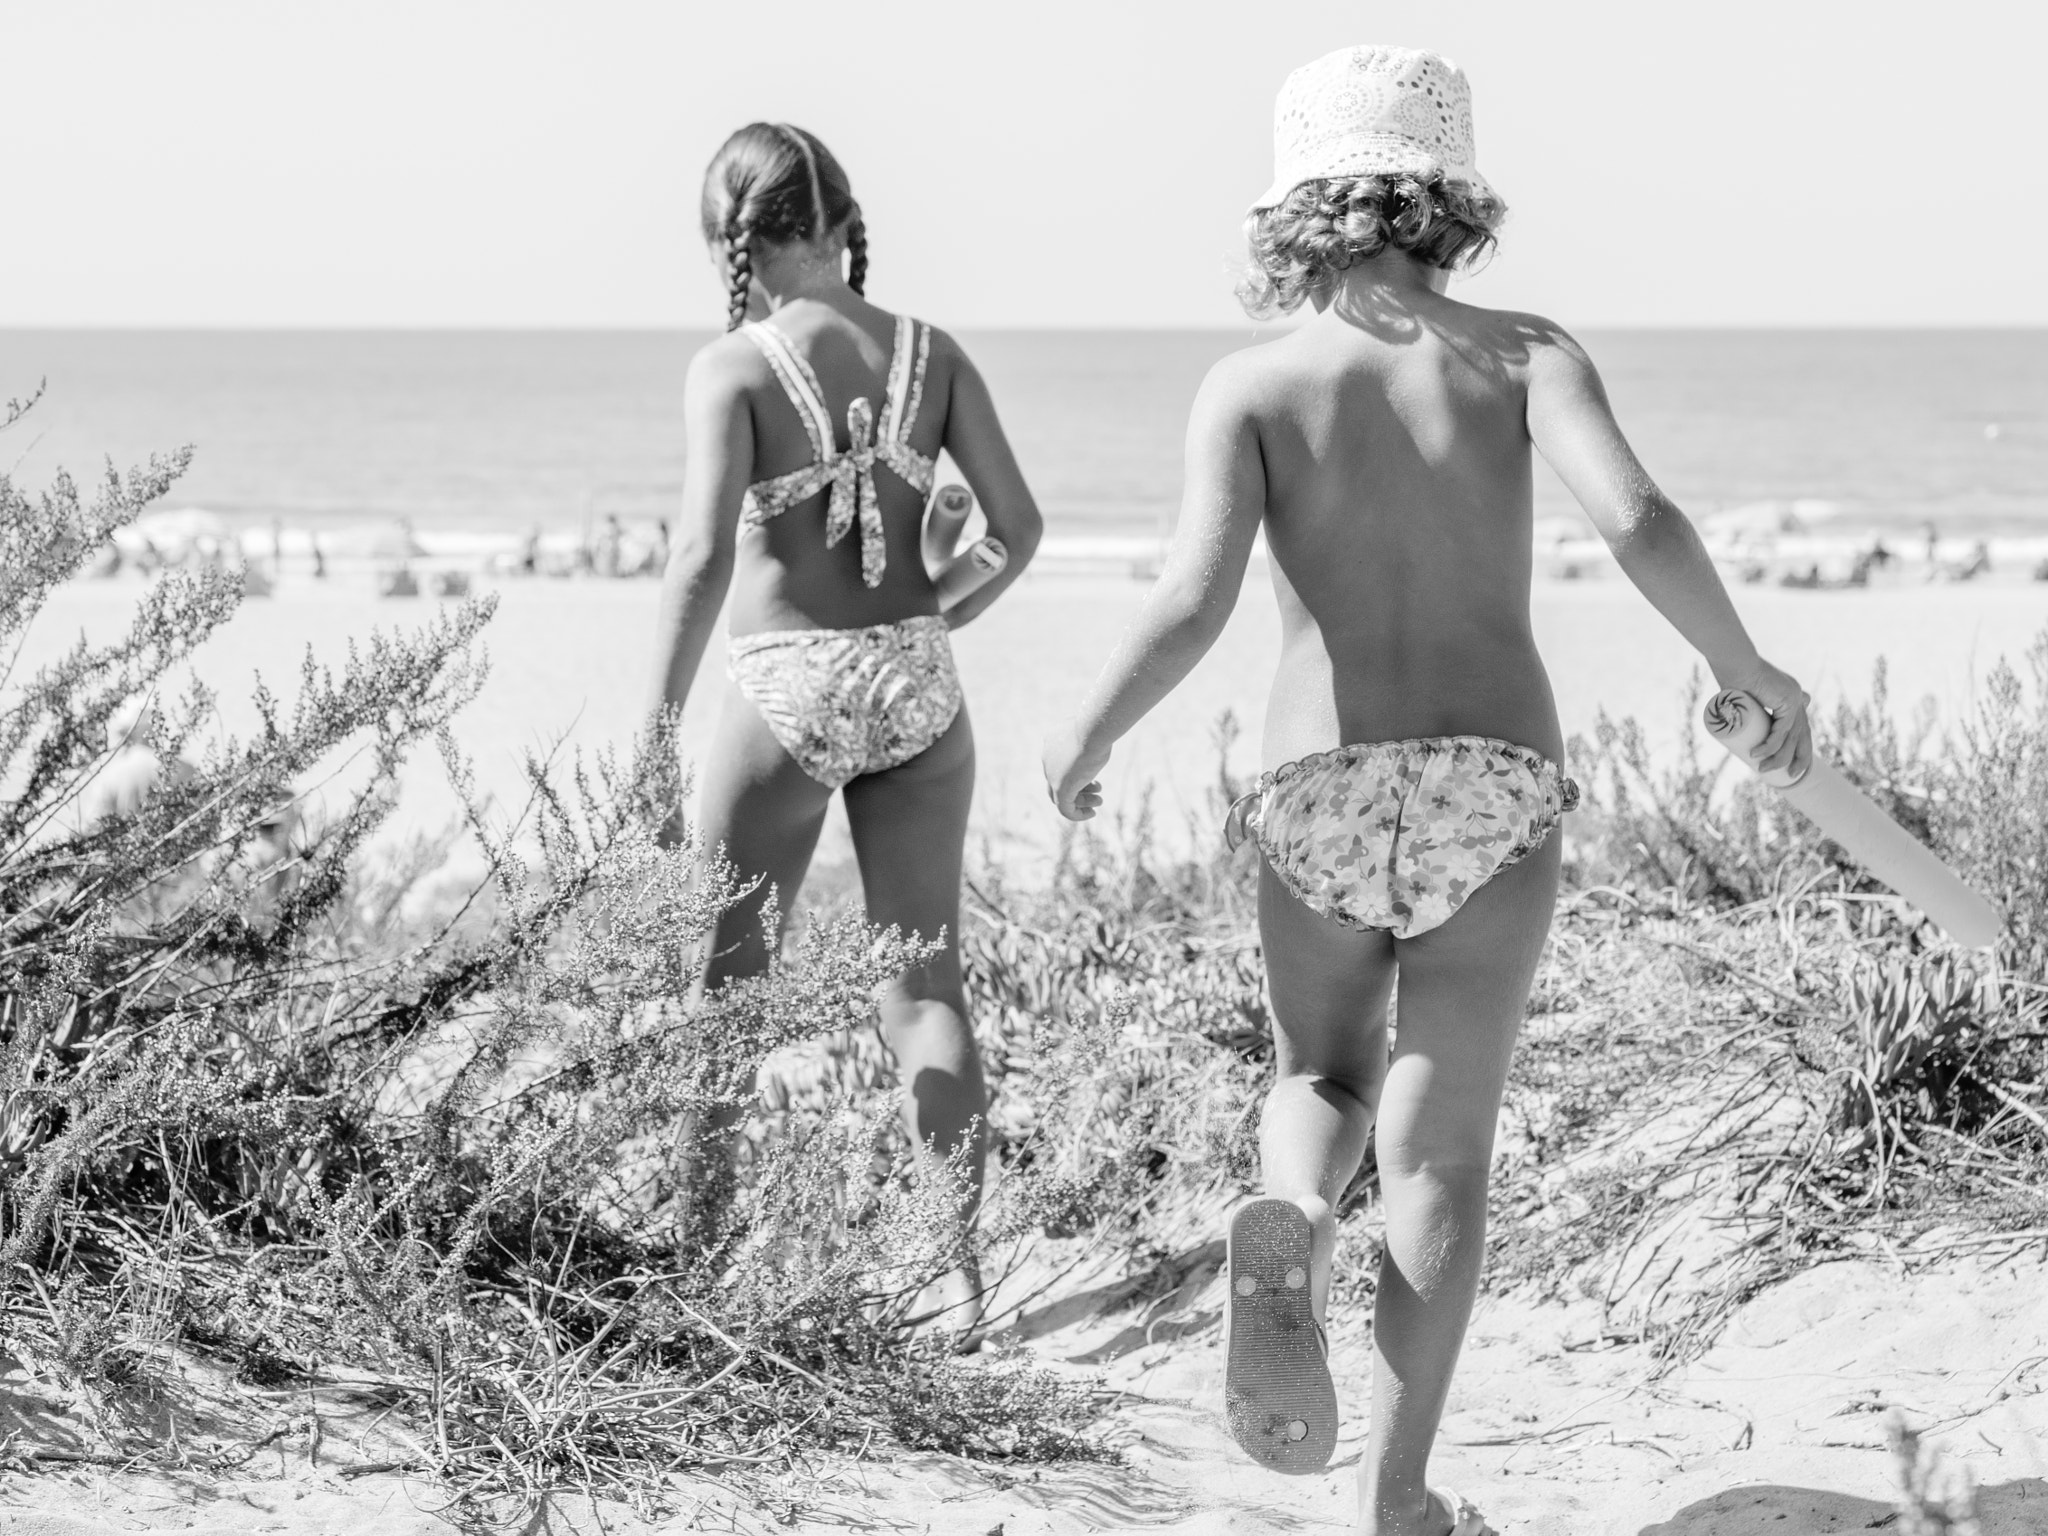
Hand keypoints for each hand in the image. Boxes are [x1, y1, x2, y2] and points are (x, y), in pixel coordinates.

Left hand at [1042, 720, 1109, 820]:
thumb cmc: (1098, 727)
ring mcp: (1052, 773)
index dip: (1077, 771)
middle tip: (1098, 788)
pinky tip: (1091, 813)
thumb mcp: (1093, 730)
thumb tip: (1101, 730)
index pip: (1059, 762)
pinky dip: (1077, 814)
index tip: (1094, 771)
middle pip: (1058, 779)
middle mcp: (1048, 758)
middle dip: (1080, 786)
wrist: (1092, 730)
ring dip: (1082, 800)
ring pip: (1061, 795)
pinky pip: (1064, 808)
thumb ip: (1092, 735)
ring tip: (1099, 800)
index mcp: (1052, 741)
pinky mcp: (1060, 787)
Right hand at [1717, 655, 1812, 781]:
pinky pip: (1781, 731)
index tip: (1791, 764)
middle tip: (1791, 775)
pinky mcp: (1788, 702)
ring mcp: (1794, 700)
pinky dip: (1770, 745)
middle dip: (1800, 758)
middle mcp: (1796, 699)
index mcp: (1789, 699)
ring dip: (1778, 757)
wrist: (1734, 661)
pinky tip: (1758, 755)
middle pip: (1804, 735)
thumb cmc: (1730, 675)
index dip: (1798, 747)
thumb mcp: (1739, 695)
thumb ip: (1739, 704)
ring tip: (1763, 770)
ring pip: (1791, 737)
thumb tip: (1730, 718)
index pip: (1800, 727)